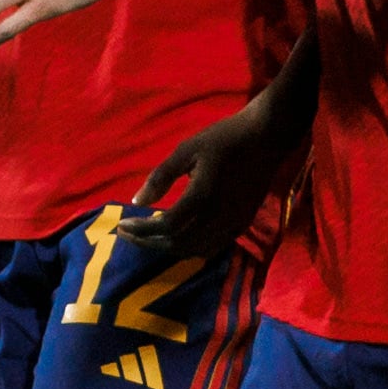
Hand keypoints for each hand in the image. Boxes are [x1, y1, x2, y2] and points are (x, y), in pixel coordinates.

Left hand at [118, 101, 283, 259]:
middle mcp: (219, 217)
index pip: (166, 225)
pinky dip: (190, 248)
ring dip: (168, 248)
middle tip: (128, 234)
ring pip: (195, 250)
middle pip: (178, 244)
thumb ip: (161, 177)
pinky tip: (176, 237)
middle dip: (149, 242)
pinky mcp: (242, 224)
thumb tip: (136, 201)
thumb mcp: (186, 150)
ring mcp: (234, 223)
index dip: (141, 230)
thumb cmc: (223, 139)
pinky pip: (213, 247)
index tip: (121, 225)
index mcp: (203, 196)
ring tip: (147, 237)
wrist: (266, 138)